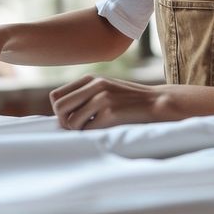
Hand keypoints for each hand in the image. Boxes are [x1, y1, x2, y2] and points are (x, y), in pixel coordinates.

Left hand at [49, 74, 165, 129]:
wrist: (157, 102)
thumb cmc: (128, 101)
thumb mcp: (105, 89)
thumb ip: (84, 95)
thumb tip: (59, 113)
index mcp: (90, 79)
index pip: (56, 96)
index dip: (59, 111)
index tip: (71, 118)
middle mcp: (94, 85)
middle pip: (59, 108)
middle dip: (64, 122)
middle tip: (78, 128)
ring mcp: (103, 97)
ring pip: (71, 122)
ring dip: (79, 131)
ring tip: (93, 129)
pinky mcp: (111, 112)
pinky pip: (88, 130)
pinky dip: (92, 134)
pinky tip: (105, 130)